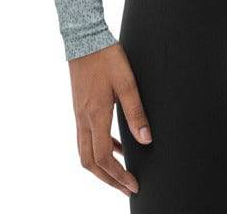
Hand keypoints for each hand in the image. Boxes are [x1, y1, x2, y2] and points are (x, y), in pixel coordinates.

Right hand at [68, 42, 152, 196]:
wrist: (84, 39)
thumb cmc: (106, 57)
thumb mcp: (126, 82)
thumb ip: (136, 112)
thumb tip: (146, 139)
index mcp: (95, 116)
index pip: (103, 159)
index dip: (118, 176)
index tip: (133, 185)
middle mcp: (83, 119)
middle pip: (90, 163)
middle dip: (108, 180)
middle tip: (126, 188)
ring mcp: (79, 114)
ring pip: (85, 152)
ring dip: (102, 167)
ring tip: (121, 173)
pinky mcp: (80, 107)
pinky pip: (86, 137)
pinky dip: (100, 148)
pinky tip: (116, 145)